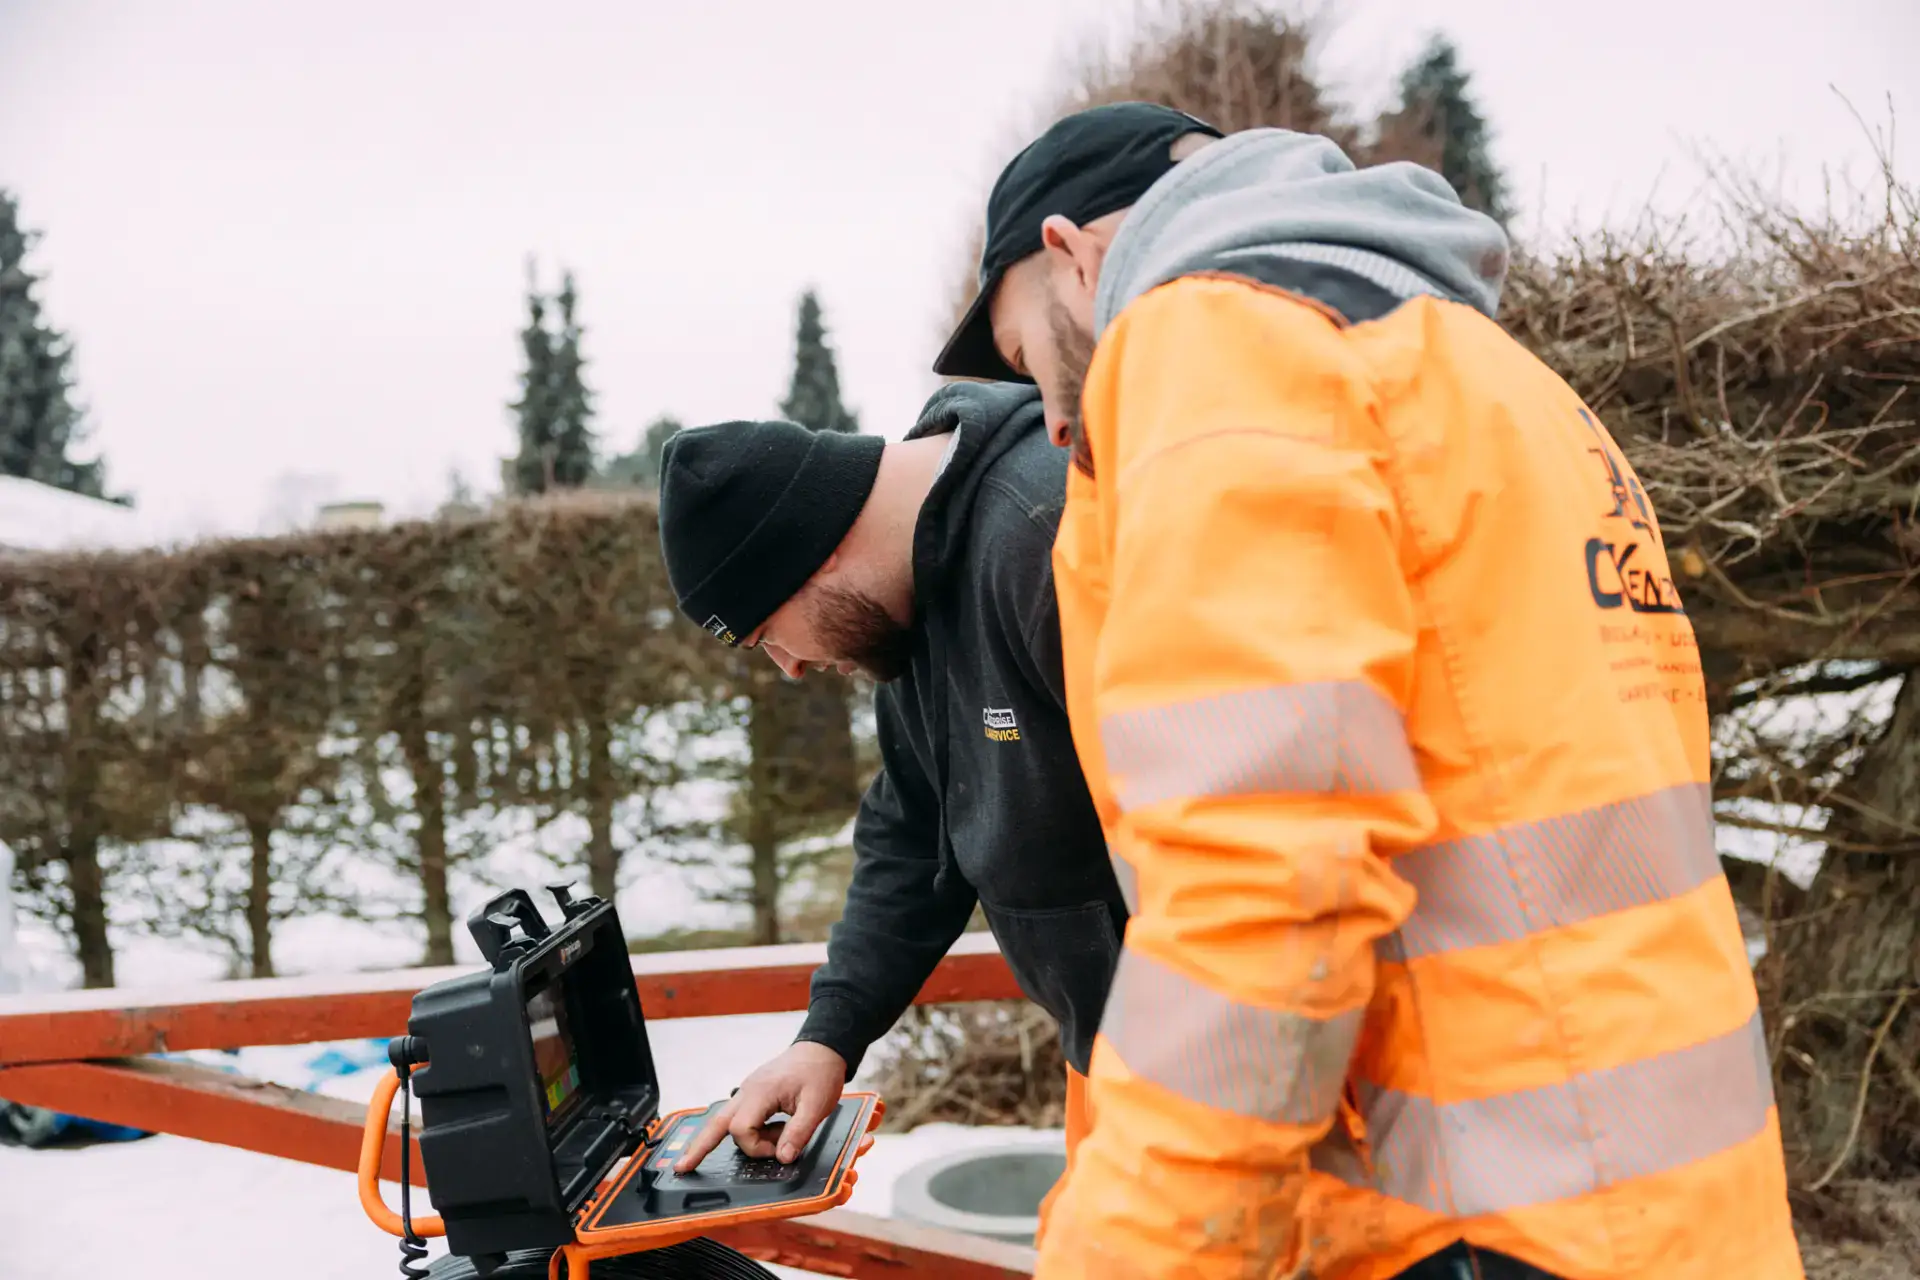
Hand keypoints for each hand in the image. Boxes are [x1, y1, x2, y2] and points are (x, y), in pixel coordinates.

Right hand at [672, 1040, 847, 1172]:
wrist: (823, 1048)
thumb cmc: (819, 1072)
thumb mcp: (817, 1105)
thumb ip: (798, 1133)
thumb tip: (783, 1158)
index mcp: (760, 1092)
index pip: (741, 1128)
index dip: (757, 1147)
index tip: (780, 1149)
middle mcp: (747, 1091)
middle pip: (716, 1123)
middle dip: (699, 1146)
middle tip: (682, 1166)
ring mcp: (748, 1091)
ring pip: (725, 1120)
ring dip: (739, 1138)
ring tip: (771, 1141)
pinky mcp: (754, 1094)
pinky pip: (740, 1116)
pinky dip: (746, 1130)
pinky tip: (766, 1134)